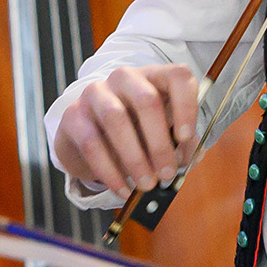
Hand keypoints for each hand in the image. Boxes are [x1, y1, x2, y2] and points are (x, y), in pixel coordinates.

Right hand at [50, 62, 200, 195]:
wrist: (86, 138)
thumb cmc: (133, 133)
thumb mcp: (160, 135)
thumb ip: (180, 143)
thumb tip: (193, 156)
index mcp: (154, 78)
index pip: (177, 77)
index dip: (185, 106)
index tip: (185, 138)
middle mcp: (125, 78)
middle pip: (146, 99)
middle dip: (159, 142)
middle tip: (166, 174)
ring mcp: (95, 93)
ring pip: (116, 118)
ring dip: (135, 158)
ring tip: (146, 184)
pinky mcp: (73, 114)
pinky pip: (91, 143)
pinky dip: (110, 171)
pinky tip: (123, 189)